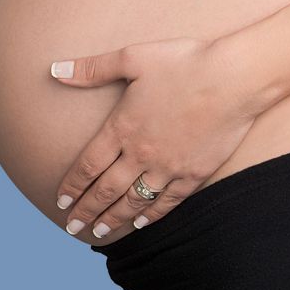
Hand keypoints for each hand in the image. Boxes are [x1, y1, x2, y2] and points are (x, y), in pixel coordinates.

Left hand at [49, 35, 262, 241]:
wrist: (234, 78)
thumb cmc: (184, 62)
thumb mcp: (132, 57)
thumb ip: (91, 69)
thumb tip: (54, 71)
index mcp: (122, 128)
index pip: (87, 166)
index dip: (72, 186)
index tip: (60, 202)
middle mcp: (140, 153)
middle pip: (106, 190)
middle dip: (86, 211)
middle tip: (72, 227)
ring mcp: (168, 167)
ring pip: (133, 201)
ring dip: (113, 219)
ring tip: (99, 232)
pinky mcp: (194, 173)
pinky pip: (167, 202)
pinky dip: (151, 215)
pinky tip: (140, 224)